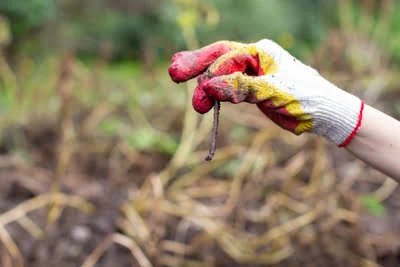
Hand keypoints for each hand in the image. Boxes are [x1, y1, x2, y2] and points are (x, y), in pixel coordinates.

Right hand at [169, 39, 363, 146]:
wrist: (325, 114)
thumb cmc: (305, 98)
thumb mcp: (273, 92)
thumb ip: (241, 87)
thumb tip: (208, 86)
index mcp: (262, 52)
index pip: (228, 57)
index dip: (212, 74)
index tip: (203, 94)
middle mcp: (255, 58)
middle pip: (218, 57)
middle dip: (196, 65)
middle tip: (173, 72)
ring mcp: (253, 73)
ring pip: (221, 72)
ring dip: (204, 83)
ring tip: (189, 94)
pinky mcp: (252, 88)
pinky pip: (228, 86)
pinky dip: (214, 90)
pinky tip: (203, 94)